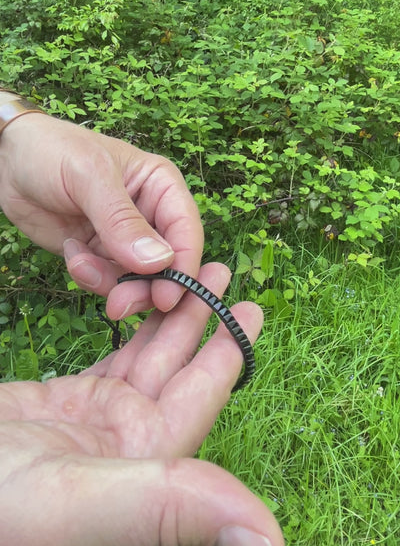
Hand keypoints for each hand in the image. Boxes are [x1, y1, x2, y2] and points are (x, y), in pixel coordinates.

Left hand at [0, 112, 202, 315]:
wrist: (6, 159)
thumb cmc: (53, 150)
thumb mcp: (90, 177)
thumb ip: (122, 220)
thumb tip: (159, 262)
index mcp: (161, 186)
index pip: (186, 231)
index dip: (183, 267)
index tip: (167, 298)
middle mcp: (150, 214)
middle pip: (167, 265)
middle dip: (145, 288)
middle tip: (118, 304)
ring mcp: (125, 237)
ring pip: (138, 280)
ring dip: (111, 284)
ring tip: (80, 266)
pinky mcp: (99, 253)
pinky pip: (107, 280)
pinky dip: (90, 277)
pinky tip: (71, 254)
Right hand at [0, 265, 282, 545]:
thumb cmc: (0, 505)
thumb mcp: (80, 502)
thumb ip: (168, 508)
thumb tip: (268, 539)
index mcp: (142, 469)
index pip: (198, 403)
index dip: (227, 356)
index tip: (251, 310)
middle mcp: (128, 446)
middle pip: (179, 374)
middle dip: (204, 323)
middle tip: (225, 274)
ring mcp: (97, 424)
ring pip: (146, 360)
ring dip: (169, 318)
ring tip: (192, 273)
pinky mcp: (65, 405)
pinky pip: (111, 360)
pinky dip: (128, 330)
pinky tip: (141, 304)